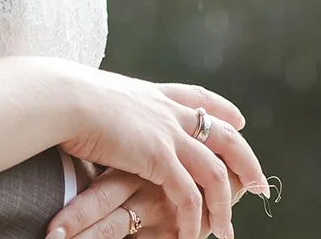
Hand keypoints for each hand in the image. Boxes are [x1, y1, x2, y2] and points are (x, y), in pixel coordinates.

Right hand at [56, 71, 268, 238]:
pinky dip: (194, 219)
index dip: (221, 108)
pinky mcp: (159, 158)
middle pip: (224, 134)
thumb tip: (103, 114)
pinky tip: (193, 236)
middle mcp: (168, 111)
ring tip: (227, 230)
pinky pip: (189, 195)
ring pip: (214, 172)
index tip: (239, 119)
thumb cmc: (65, 98)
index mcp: (153, 94)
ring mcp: (167, 133)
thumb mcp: (97, 96)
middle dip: (246, 161)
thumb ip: (113, 109)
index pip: (197, 97)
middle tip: (259, 185)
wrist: (61, 98)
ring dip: (224, 204)